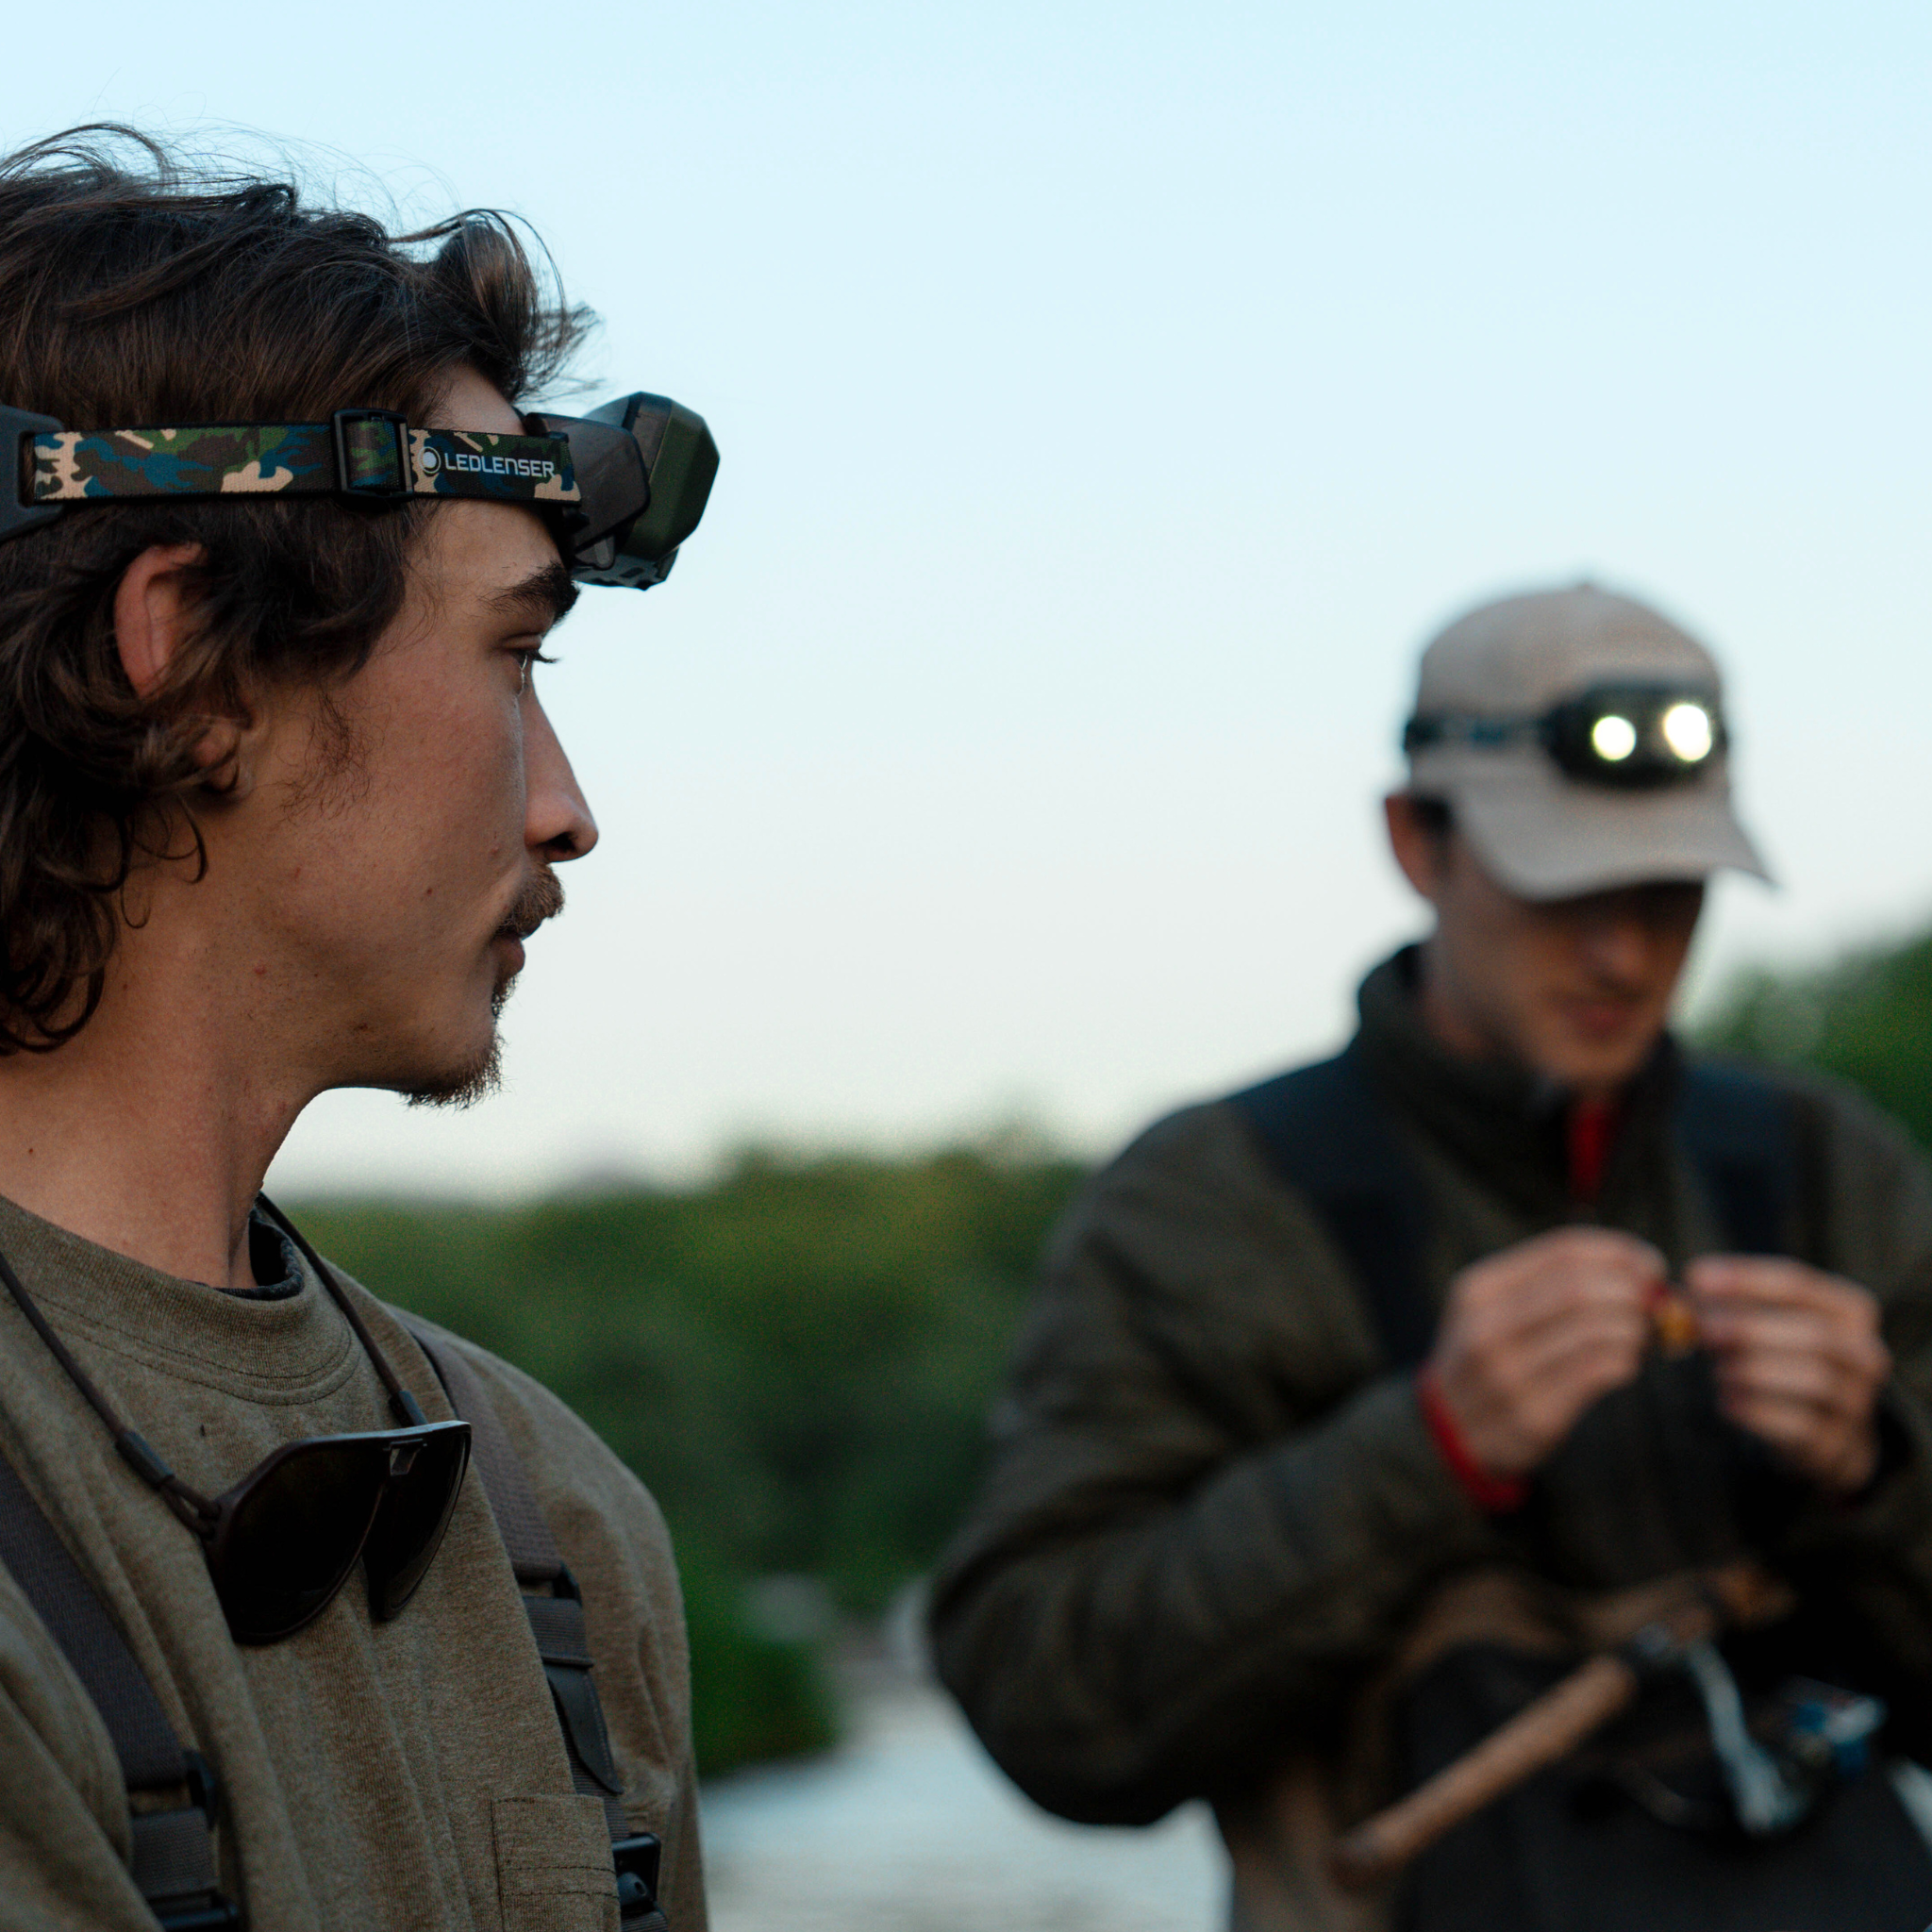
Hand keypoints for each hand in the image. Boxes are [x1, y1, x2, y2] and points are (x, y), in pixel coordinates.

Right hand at [1428, 1228, 1662, 1478]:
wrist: (1447, 1430)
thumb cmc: (1490, 1356)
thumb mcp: (1493, 1307)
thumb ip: (1549, 1282)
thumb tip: (1634, 1266)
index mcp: (1480, 1290)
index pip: (1563, 1252)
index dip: (1618, 1252)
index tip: (1650, 1265)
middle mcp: (1487, 1328)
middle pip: (1579, 1288)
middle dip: (1630, 1290)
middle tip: (1651, 1303)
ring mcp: (1508, 1374)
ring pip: (1593, 1331)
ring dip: (1632, 1328)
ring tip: (1637, 1334)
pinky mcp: (1533, 1415)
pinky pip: (1595, 1374)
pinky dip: (1624, 1362)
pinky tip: (1623, 1363)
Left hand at [1687, 1257, 1889, 1494]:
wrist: (1824, 1432)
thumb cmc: (1784, 1359)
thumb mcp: (1765, 1324)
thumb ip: (1728, 1305)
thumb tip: (1683, 1291)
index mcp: (1850, 1311)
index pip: (1799, 1284)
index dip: (1745, 1279)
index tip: (1695, 1276)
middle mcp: (1864, 1354)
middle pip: (1814, 1334)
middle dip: (1751, 1328)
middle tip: (1703, 1329)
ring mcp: (1856, 1402)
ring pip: (1813, 1379)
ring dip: (1753, 1370)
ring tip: (1717, 1370)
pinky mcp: (1836, 1443)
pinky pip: (1799, 1425)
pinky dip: (1755, 1410)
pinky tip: (1726, 1401)